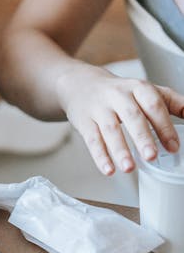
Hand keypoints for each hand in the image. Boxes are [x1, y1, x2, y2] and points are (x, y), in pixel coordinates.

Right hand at [58, 67, 183, 174]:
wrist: (81, 84)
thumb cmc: (119, 92)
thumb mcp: (145, 90)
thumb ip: (171, 102)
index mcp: (138, 88)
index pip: (153, 105)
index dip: (164, 126)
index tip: (172, 146)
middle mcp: (118, 96)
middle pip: (131, 117)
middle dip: (142, 138)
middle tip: (151, 156)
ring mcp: (99, 109)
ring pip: (109, 130)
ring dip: (120, 150)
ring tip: (129, 167)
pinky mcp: (84, 122)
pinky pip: (92, 140)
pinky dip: (100, 156)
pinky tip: (108, 169)